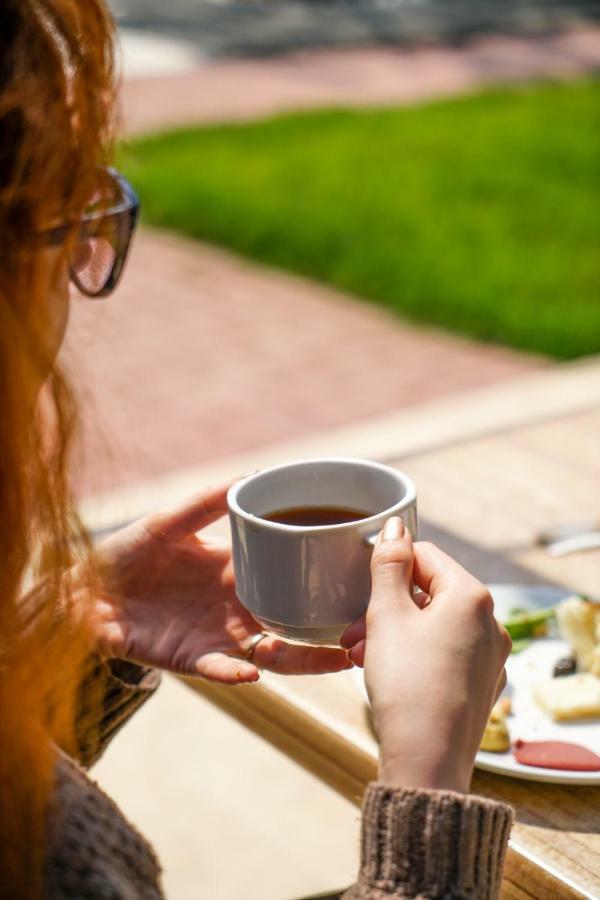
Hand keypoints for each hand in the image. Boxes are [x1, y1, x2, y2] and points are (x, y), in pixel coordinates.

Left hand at [90, 482, 350, 684]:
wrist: (80, 592)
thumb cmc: (126, 554)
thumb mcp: (170, 521)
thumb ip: (208, 501)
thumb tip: (253, 475)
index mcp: (237, 573)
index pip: (290, 577)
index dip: (322, 578)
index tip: (360, 573)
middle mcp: (236, 608)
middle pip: (295, 623)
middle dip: (332, 629)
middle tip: (370, 626)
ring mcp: (217, 636)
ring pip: (273, 652)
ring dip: (305, 658)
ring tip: (337, 658)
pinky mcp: (189, 658)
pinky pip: (220, 668)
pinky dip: (237, 669)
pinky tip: (254, 667)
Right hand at [341, 518, 510, 792]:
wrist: (426, 762)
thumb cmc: (406, 684)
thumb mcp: (386, 615)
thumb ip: (388, 565)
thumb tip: (395, 526)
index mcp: (472, 597)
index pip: (425, 556)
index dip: (387, 568)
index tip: (360, 591)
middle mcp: (491, 623)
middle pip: (430, 592)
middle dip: (386, 606)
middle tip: (353, 631)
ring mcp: (490, 657)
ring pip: (434, 624)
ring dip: (395, 631)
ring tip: (361, 654)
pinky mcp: (482, 685)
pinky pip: (444, 653)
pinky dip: (414, 654)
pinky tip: (386, 672)